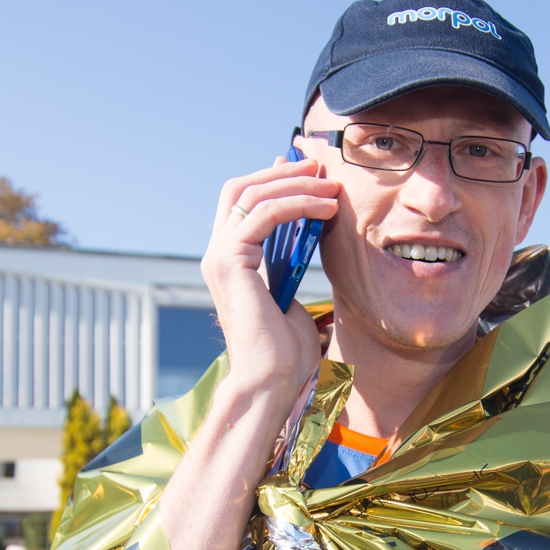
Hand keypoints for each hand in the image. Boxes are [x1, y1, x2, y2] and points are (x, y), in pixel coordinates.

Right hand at [201, 157, 339, 397]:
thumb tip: (304, 232)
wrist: (273, 380)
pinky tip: (326, 210)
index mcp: (229, 259)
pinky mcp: (230, 261)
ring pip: (254, 194)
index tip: (311, 172)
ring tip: (333, 189)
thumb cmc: (285, 350)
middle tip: (321, 169)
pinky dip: (297, 204)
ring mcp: (219, 256)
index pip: (242, 200)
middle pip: (241, 187)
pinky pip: (265, 214)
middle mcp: (217, 253)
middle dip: (283, 173)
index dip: (274, 179)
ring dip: (297, 185)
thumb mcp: (291, 291)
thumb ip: (290, 260)